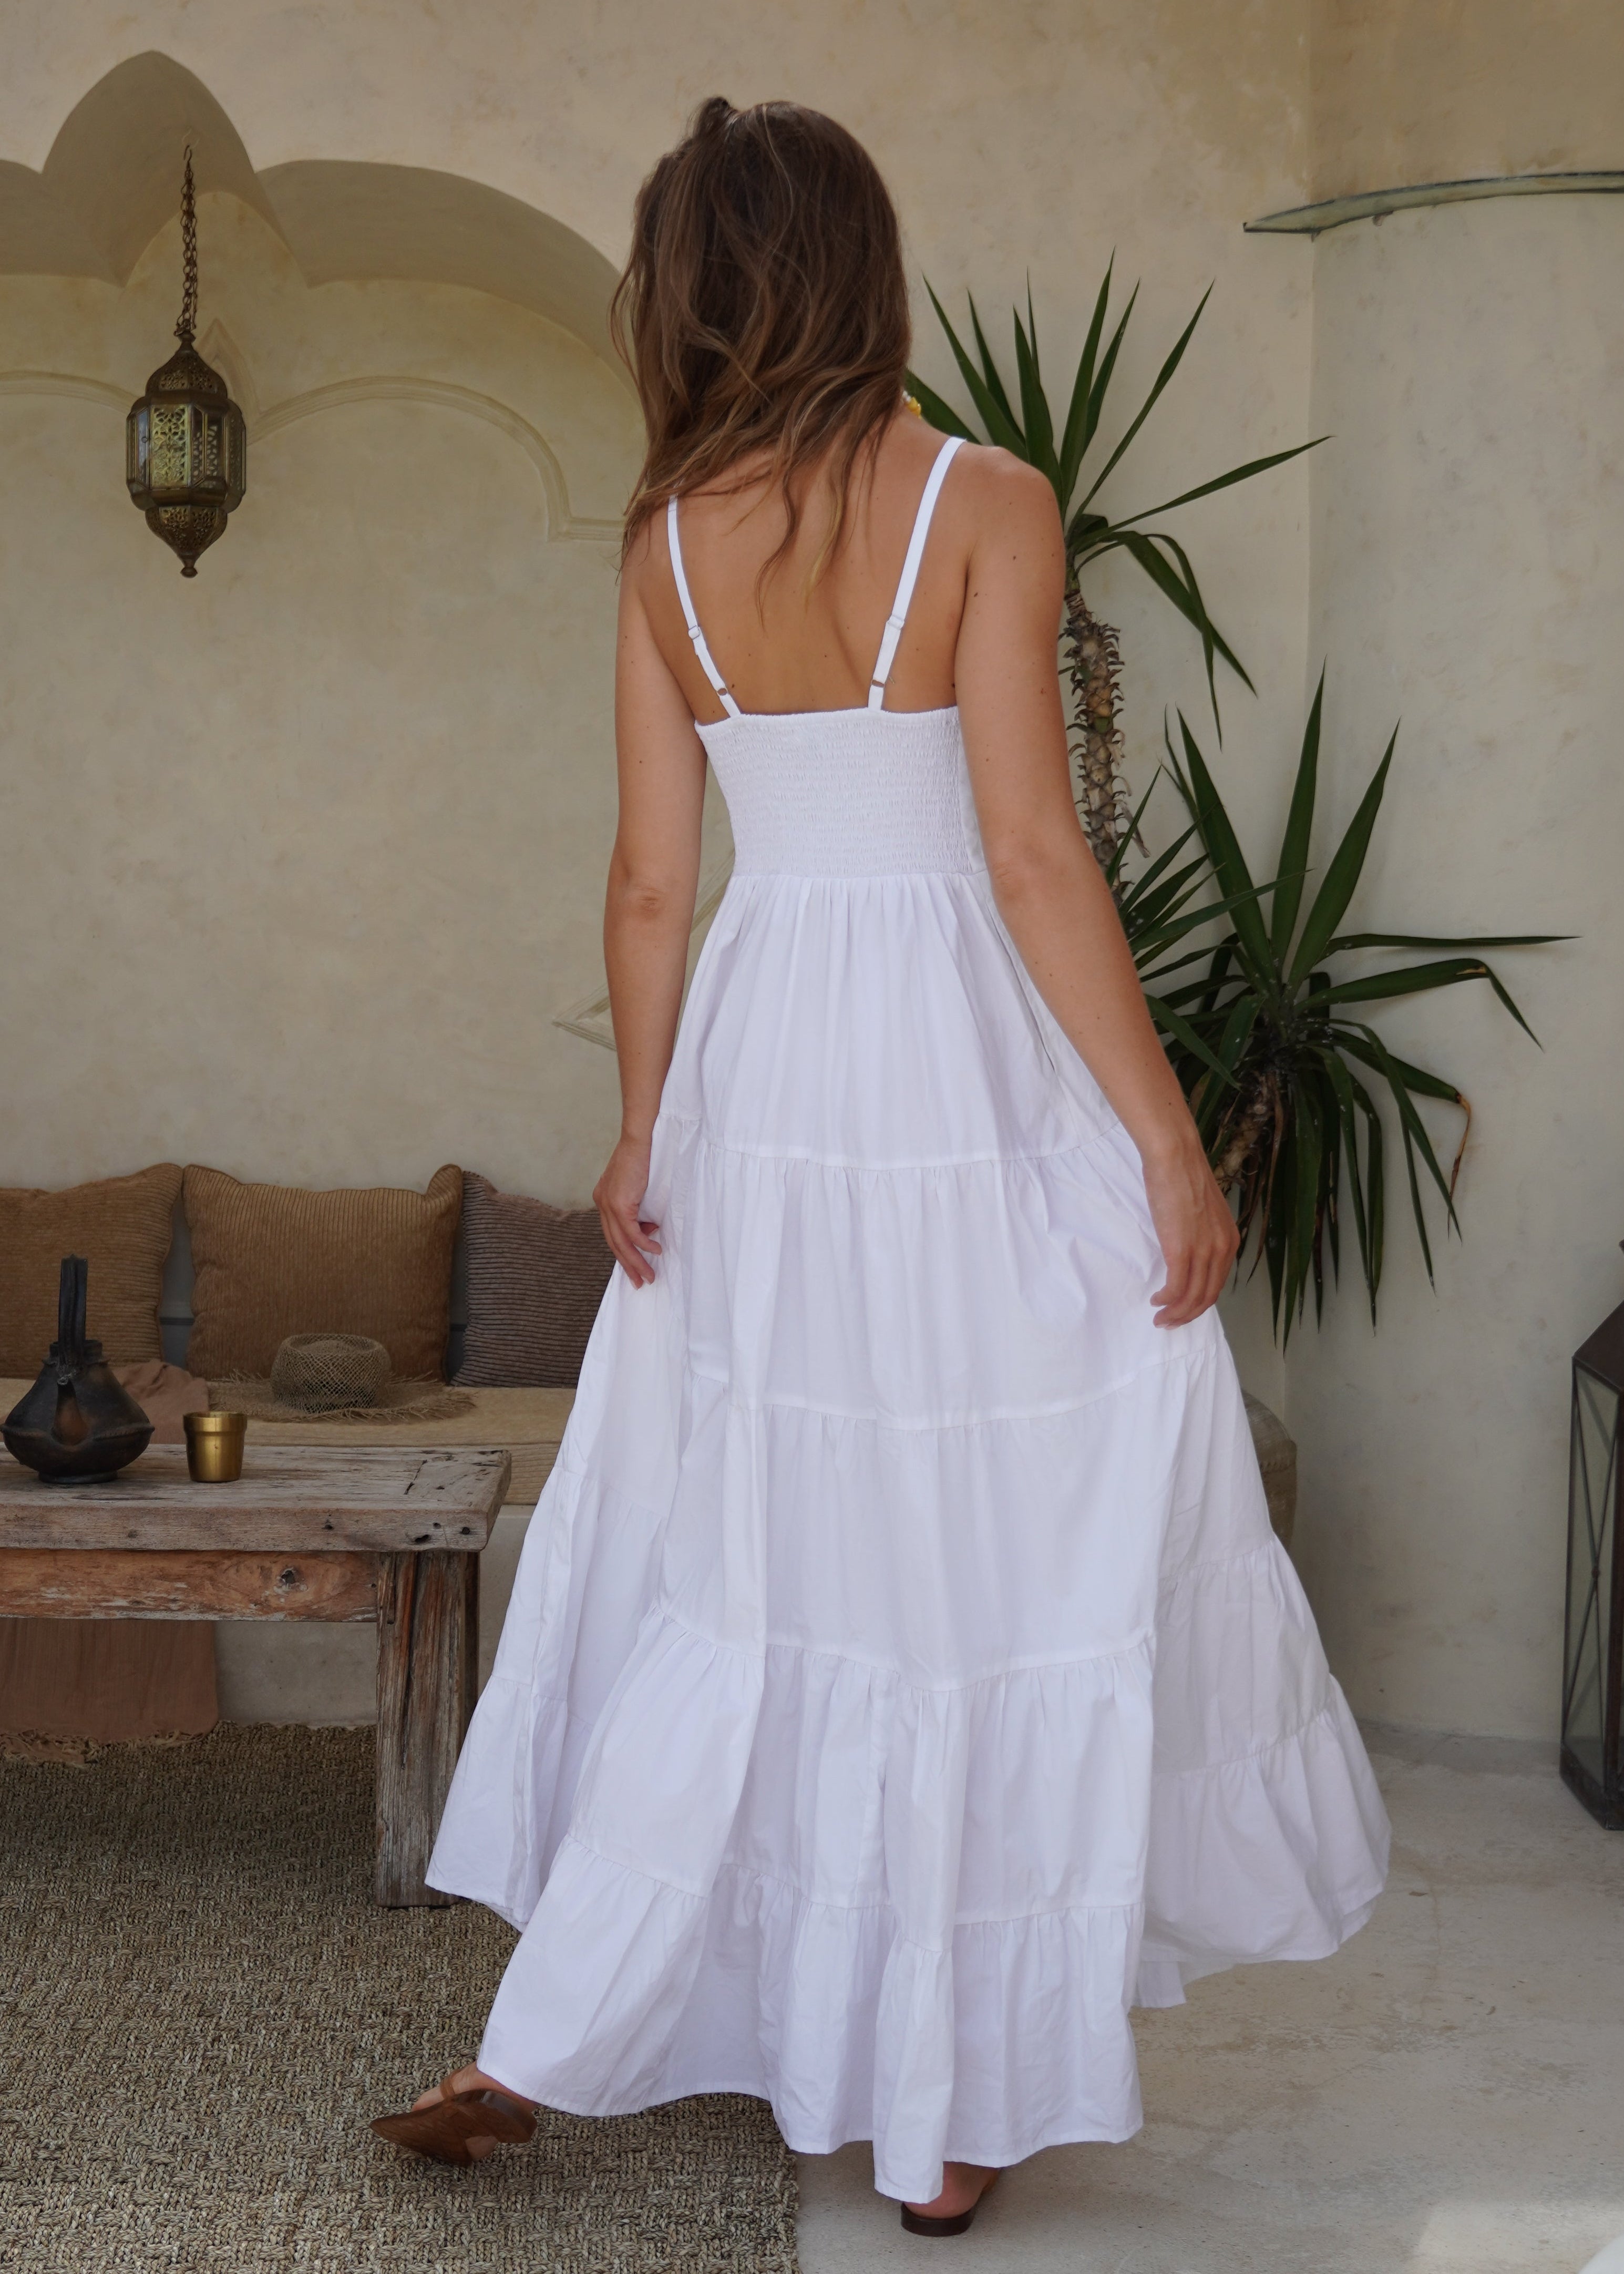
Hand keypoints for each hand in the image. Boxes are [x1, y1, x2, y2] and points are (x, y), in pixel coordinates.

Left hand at [593, 1133, 661, 1287]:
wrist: (639, 1140)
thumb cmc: (642, 1159)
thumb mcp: (638, 1189)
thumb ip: (640, 1209)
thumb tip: (649, 1229)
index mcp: (604, 1200)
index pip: (613, 1234)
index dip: (624, 1253)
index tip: (635, 1268)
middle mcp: (602, 1204)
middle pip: (614, 1243)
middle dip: (628, 1265)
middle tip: (639, 1281)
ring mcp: (608, 1205)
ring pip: (621, 1242)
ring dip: (636, 1261)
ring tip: (649, 1275)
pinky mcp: (619, 1204)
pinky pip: (632, 1232)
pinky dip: (644, 1244)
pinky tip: (655, 1250)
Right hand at [1141, 1138, 1238, 1327]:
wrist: (1174, 1157)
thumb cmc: (1182, 1177)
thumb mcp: (1202, 1211)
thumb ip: (1201, 1233)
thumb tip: (1187, 1248)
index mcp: (1229, 1240)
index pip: (1217, 1283)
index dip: (1199, 1302)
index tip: (1183, 1308)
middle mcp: (1222, 1249)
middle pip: (1207, 1296)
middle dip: (1187, 1315)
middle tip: (1169, 1322)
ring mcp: (1203, 1250)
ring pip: (1193, 1297)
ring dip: (1175, 1313)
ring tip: (1160, 1318)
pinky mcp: (1182, 1249)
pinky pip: (1176, 1287)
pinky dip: (1166, 1299)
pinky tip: (1157, 1300)